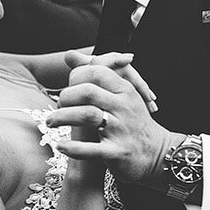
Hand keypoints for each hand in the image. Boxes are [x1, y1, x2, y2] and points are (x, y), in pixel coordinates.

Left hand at [47, 63, 171, 184]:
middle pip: (88, 91)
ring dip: (63, 117)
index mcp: (126, 91)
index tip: (69, 90)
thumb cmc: (133, 123)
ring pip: (87, 116)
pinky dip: (72, 148)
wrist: (158, 155)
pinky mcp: (117, 153)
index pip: (96, 72)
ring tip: (51, 123)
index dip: (76, 78)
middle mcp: (124, 108)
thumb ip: (97, 75)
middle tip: (57, 106)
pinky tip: (61, 146)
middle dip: (65, 97)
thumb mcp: (121, 97)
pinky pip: (90, 149)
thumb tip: (69, 54)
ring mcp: (121, 130)